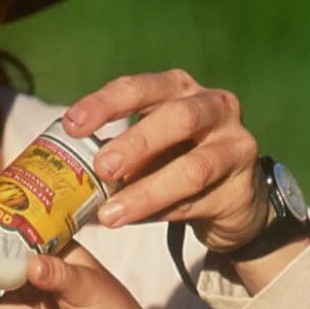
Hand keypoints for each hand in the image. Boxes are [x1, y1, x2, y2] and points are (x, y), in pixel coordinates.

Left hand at [63, 70, 268, 253]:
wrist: (234, 197)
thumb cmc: (178, 161)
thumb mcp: (149, 146)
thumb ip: (118, 150)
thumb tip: (67, 170)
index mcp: (180, 88)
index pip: (140, 87)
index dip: (105, 104)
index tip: (71, 125)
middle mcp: (213, 106)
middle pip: (177, 118)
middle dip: (135, 143)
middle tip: (101, 169)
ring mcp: (235, 145)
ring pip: (193, 168)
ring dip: (147, 192)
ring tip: (112, 213)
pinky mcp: (243, 186)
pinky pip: (199, 201)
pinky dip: (164, 213)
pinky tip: (138, 221)